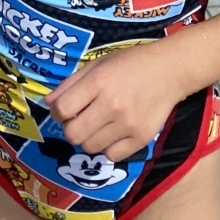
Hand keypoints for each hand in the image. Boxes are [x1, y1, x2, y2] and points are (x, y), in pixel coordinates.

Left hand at [48, 40, 186, 164]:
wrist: (170, 71)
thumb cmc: (130, 63)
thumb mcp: (97, 64)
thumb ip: (70, 84)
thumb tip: (49, 104)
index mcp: (98, 82)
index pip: (62, 110)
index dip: (58, 113)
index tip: (64, 110)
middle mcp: (111, 105)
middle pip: (73, 134)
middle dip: (71, 129)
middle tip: (80, 120)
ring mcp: (127, 125)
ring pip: (90, 148)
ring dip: (89, 139)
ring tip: (99, 125)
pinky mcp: (141, 139)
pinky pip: (112, 156)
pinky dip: (108, 148)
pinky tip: (114, 134)